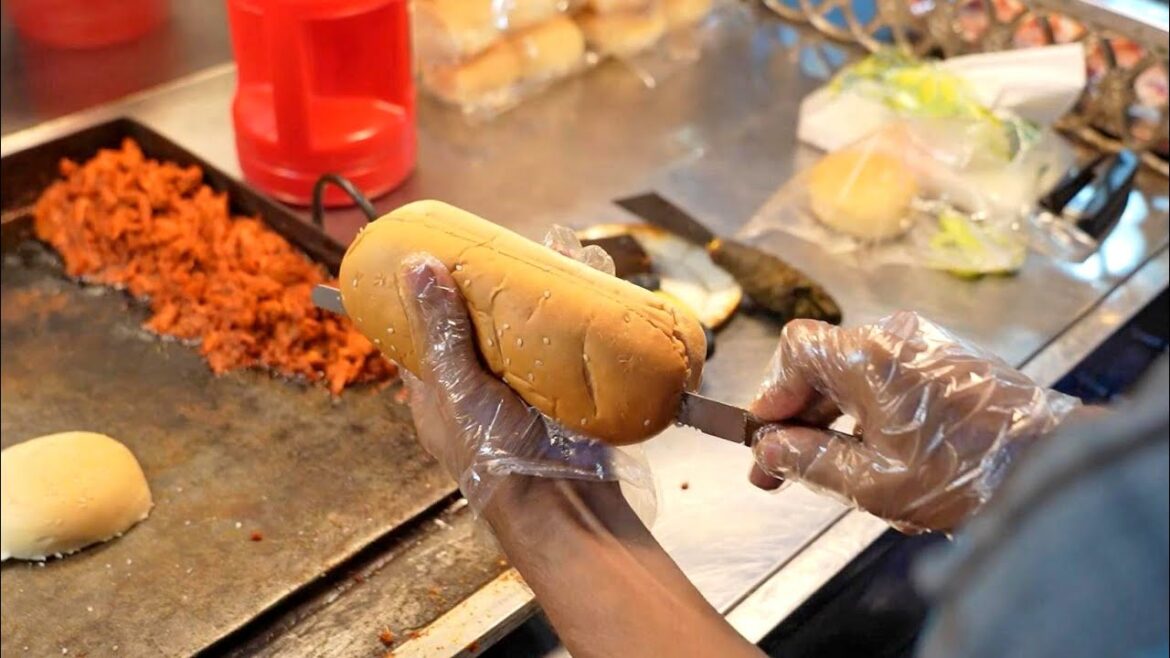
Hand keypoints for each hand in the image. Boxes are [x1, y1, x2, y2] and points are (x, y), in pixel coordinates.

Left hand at [397, 228, 640, 510]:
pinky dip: (586, 307)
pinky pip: (573, 339)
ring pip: (534, 322)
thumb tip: (417, 266)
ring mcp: (527, 383)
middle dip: (503, 278)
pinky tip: (596, 274)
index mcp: (440, 390)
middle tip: (514, 242)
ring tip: (564, 246)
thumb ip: (441, 331)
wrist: (564, 506)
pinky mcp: (568, 386)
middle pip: (486, 318)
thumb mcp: (458, 389)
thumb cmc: (497, 458)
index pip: (423, 332)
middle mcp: (482, 383)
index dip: (428, 292)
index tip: (439, 251)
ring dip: (551, 283)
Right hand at [749, 311, 1079, 532]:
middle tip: (776, 467)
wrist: (1056, 470)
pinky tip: (869, 454)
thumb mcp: (873, 483)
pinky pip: (890, 379)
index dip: (770, 392)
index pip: (794, 351)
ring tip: (822, 468)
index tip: (762, 437)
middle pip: (822, 364)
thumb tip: (769, 449)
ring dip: (830, 417)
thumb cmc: (967, 475)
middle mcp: (896, 338)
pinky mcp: (952, 364)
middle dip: (795, 416)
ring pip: (855, 375)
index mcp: (869, 357)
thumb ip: (810, 461)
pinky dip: (867, 411)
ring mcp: (927, 347)